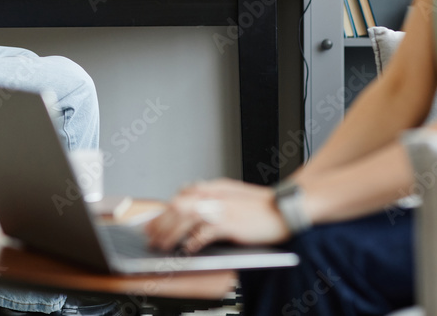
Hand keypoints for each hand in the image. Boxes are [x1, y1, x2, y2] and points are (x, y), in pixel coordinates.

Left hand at [145, 179, 289, 252]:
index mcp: (213, 188)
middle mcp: (214, 194)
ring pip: (185, 217)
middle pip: (178, 206)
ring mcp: (221, 208)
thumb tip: (190, 199)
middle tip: (151, 237)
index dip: (162, 211)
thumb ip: (212, 196)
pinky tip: (188, 249)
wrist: (285, 208)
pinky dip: (193, 241)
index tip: (152, 223)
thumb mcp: (232, 194)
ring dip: (171, 232)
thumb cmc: (262, 205)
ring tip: (163, 244)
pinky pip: (204, 232)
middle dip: (161, 223)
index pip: (180, 197)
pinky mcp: (230, 223)